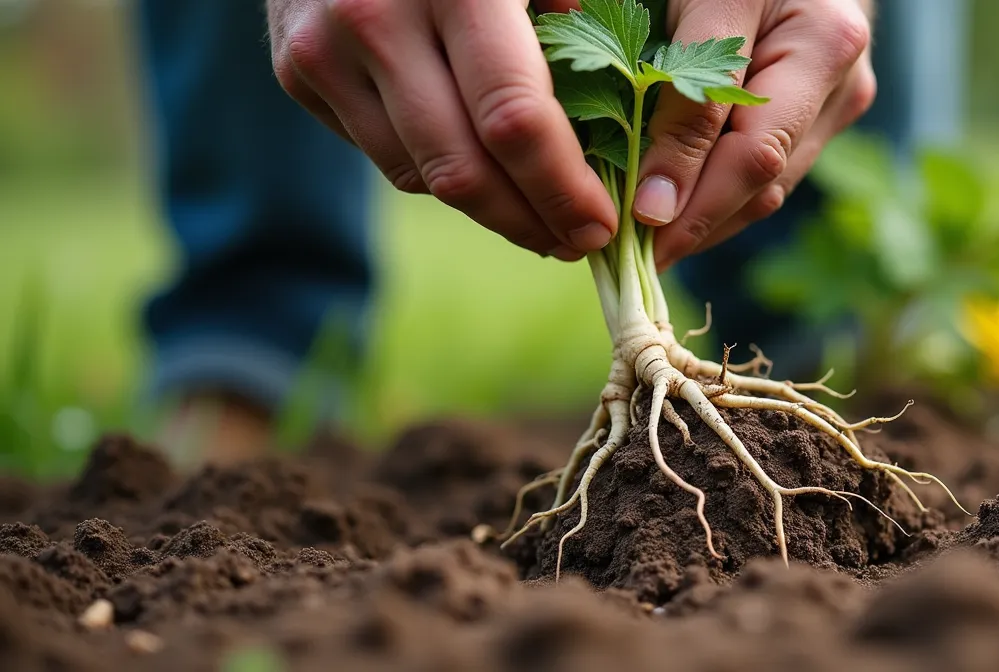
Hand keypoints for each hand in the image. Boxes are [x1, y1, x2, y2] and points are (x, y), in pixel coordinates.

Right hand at [266, 0, 618, 260]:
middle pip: (461, 168)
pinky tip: (478, 165)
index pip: (514, 120)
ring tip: (536, 215)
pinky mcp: (297, 72)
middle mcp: (377, 18)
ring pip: (420, 174)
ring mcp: (325, 49)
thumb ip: (571, 21)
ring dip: (487, 209)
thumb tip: (615, 127)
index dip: (562, 188)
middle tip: (574, 241)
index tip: (600, 224)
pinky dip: (437, 170)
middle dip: (529, 221)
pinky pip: (384, 153)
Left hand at [632, 0, 876, 269]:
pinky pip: (769, 177)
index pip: (751, 147)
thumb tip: (655, 202)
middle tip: (626, 254)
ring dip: (703, 223)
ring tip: (639, 244)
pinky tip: (672, 215)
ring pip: (767, 190)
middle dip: (693, 223)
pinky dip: (717, 201)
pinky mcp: (824, 119)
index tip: (633, 225)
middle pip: (763, 179)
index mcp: (824, 43)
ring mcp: (838, 104)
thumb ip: (686, 89)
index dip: (691, 196)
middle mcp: (842, 82)